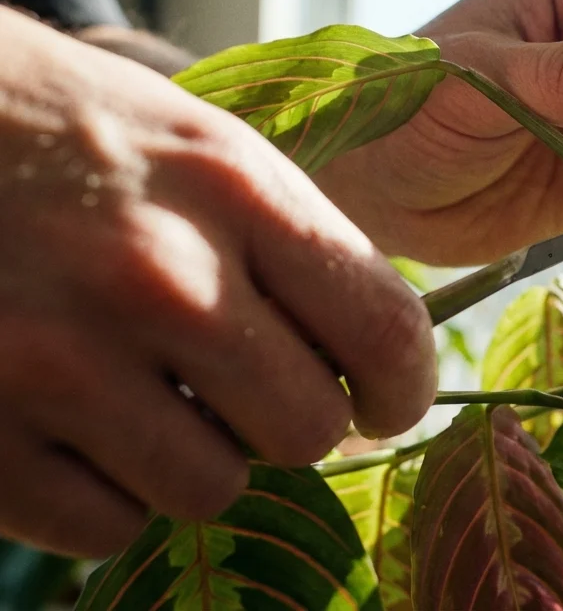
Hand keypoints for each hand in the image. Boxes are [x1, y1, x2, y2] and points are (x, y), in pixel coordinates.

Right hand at [0, 9, 434, 555]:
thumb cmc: (67, 135)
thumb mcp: (200, 147)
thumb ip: (292, 246)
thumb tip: (373, 362)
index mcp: (233, 191)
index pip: (384, 331)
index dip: (403, 388)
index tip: (386, 403)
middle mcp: (158, 277)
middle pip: (307, 430)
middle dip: (288, 423)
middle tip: (243, 391)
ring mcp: (60, 359)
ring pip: (210, 489)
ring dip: (192, 459)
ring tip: (145, 396)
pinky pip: (102, 527)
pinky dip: (100, 495)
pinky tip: (73, 426)